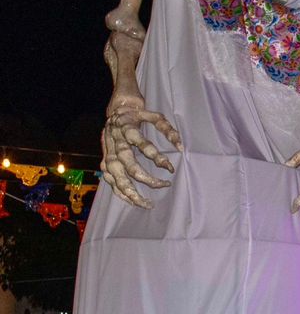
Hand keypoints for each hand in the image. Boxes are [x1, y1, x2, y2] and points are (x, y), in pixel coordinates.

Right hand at [100, 80, 182, 208]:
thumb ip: (168, 130)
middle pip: (127, 164)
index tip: (170, 168)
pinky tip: (131, 201)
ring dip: (129, 191)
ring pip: (115, 175)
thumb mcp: (155, 116)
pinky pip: (108, 179)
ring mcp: (107, 152)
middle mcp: (115, 141)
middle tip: (163, 185)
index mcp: (127, 128)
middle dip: (145, 178)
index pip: (142, 145)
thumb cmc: (138, 115)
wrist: (116, 110)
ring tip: (145, 203)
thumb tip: (180, 147)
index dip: (157, 157)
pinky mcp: (104, 160)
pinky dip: (118, 191)